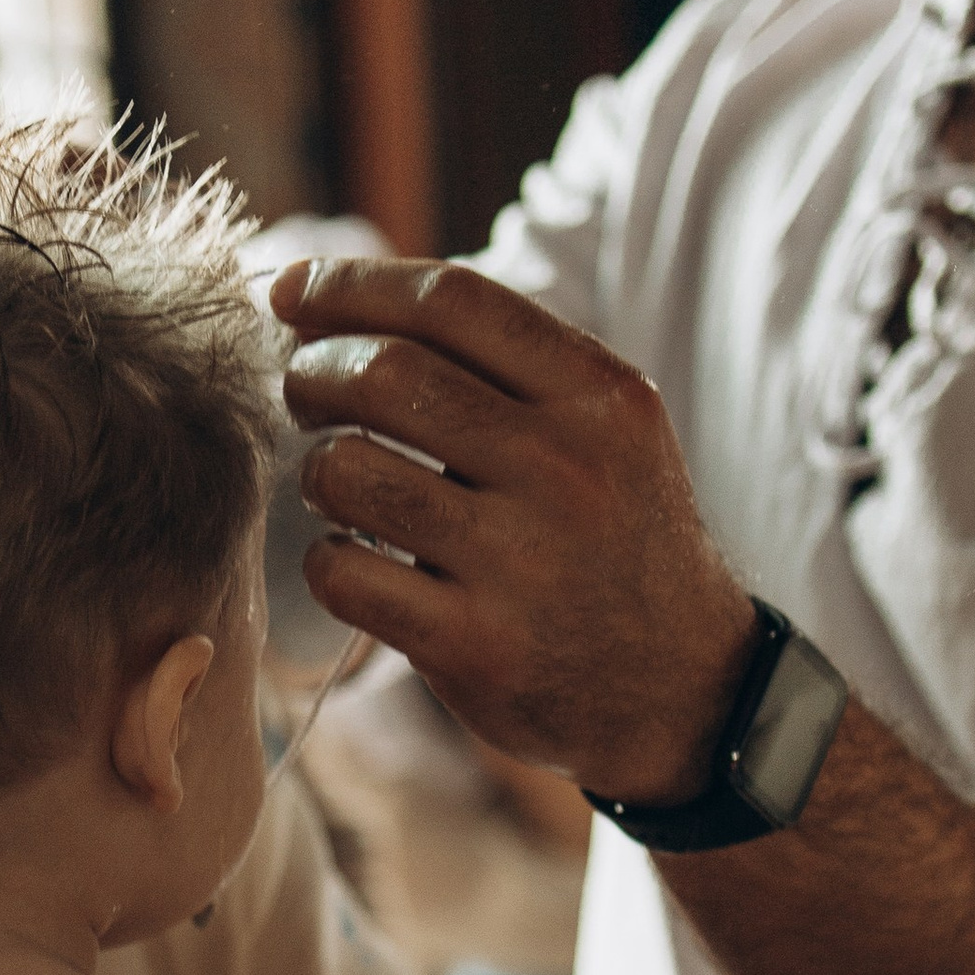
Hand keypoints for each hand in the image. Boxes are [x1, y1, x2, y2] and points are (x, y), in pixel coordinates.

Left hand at [271, 260, 753, 804]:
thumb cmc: (612, 535)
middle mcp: (567, 469)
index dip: (351, 286)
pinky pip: (344, 574)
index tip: (293, 292)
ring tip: (339, 482)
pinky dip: (327, 560)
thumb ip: (494, 362)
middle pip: (385, 374)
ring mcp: (522, 562)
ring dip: (319, 471)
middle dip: (315, 373)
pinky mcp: (475, 646)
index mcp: (602, 397)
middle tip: (305, 393)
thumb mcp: (602, 429)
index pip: (451, 301)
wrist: (682, 689)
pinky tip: (355, 559)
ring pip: (350, 473)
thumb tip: (322, 301)